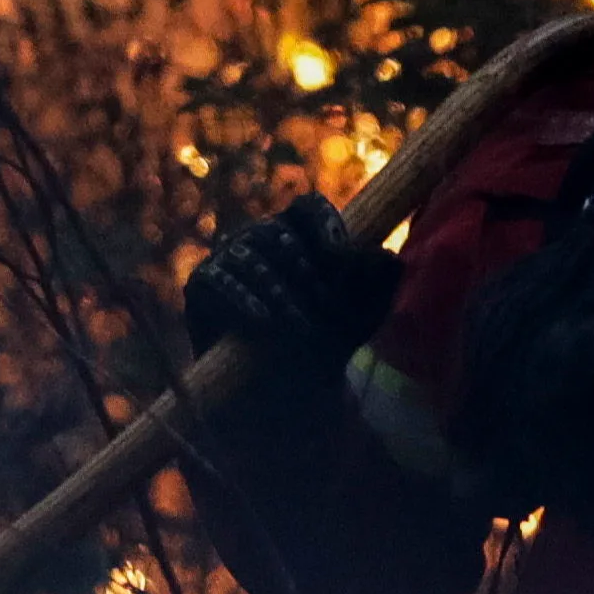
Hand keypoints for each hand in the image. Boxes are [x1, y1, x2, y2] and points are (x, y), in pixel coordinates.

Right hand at [183, 196, 402, 374]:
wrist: (281, 385)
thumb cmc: (328, 339)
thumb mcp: (364, 312)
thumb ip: (381, 283)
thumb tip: (391, 259)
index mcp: (299, 231)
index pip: (309, 208)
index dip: (325, 226)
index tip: (340, 256)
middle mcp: (260, 235)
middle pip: (281, 234)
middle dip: (307, 273)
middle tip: (326, 309)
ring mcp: (228, 255)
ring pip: (252, 258)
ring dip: (280, 293)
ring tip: (301, 326)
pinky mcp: (201, 283)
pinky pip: (219, 280)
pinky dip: (242, 299)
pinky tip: (263, 320)